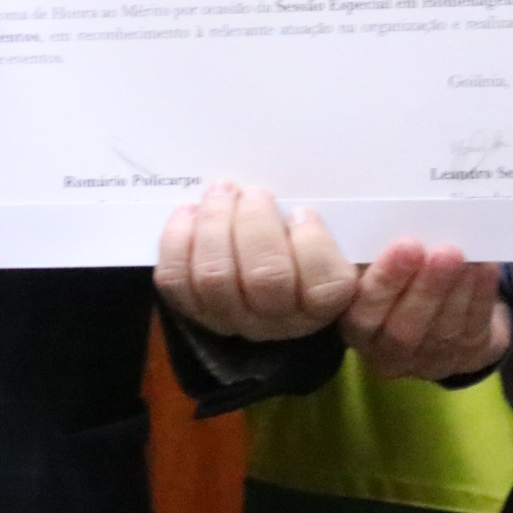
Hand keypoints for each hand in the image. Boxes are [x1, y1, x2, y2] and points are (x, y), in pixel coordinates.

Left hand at [155, 182, 357, 341]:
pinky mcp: (193, 308)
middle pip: (264, 278)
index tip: (302, 212)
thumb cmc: (306, 246)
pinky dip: (177, 240)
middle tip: (254, 193)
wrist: (267, 274)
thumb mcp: (336, 240)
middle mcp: (277, 320)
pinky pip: (176, 279)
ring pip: (215, 276)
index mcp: (322, 304)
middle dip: (255, 223)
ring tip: (222, 192)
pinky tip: (189, 212)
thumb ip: (336, 225)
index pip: (323, 286)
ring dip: (214, 224)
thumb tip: (329, 197)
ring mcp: (232, 317)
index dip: (311, 243)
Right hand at [343, 240, 511, 380]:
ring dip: (458, 289)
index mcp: (357, 326)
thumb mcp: (373, 259)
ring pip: (443, 330)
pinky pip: (474, 330)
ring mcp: (428, 360)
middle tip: (445, 253)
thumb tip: (383, 214)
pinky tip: (485, 267)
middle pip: (404, 328)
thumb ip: (370, 246)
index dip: (385, 280)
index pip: (364, 311)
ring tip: (468, 255)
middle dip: (427, 288)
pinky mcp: (465, 358)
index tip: (406, 245)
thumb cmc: (395, 269)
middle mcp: (388, 351)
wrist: (434, 295)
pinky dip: (481, 296)